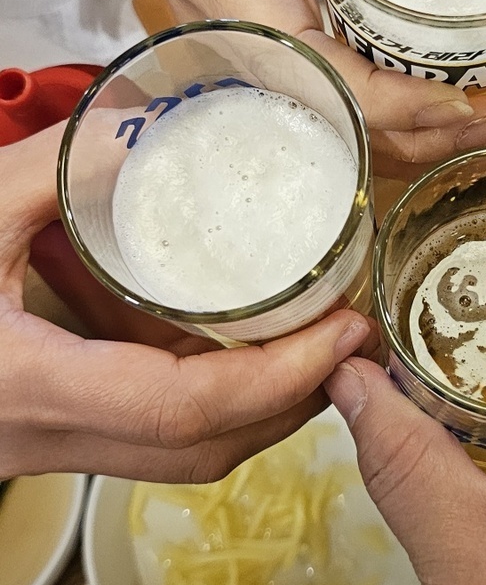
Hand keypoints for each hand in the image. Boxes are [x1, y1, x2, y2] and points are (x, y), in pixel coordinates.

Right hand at [1, 125, 371, 480]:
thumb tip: (151, 126)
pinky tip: (239, 350)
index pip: (185, 410)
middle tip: (353, 332)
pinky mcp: (47, 437)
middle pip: (203, 451)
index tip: (346, 333)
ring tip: (317, 339)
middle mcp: (46, 436)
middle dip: (295, 401)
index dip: (281, 378)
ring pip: (182, 458)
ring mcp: (46, 448)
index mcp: (31, 386)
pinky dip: (213, 405)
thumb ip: (58, 166)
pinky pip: (152, 441)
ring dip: (262, 409)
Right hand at [64, 0, 485, 176]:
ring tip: (484, 106)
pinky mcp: (268, 15)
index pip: (305, 64)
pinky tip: (441, 75)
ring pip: (326, 98)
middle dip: (409, 124)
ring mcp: (243, 24)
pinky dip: (383, 77)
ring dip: (403, 112)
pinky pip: (327, 63)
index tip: (460, 101)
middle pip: (319, 105)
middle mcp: (221, 16)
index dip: (386, 98)